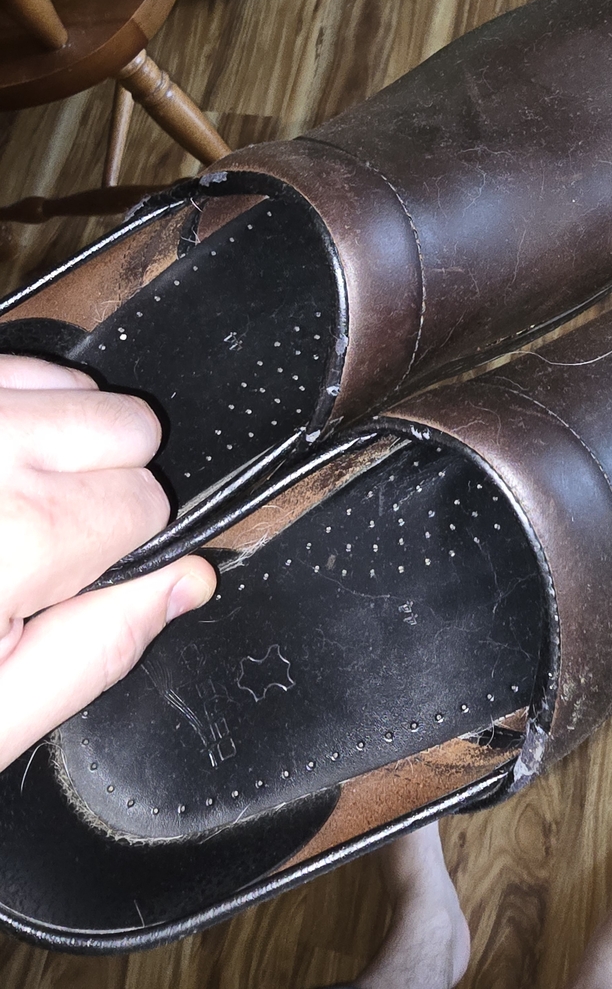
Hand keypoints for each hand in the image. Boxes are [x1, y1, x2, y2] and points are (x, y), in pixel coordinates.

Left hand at [0, 355, 215, 770]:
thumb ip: (96, 651)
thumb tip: (189, 583)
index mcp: (14, 537)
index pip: (147, 504)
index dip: (115, 555)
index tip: (63, 581)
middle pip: (130, 427)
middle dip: (101, 485)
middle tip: (29, 546)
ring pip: (83, 387)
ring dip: (59, 440)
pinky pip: (27, 365)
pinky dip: (21, 407)